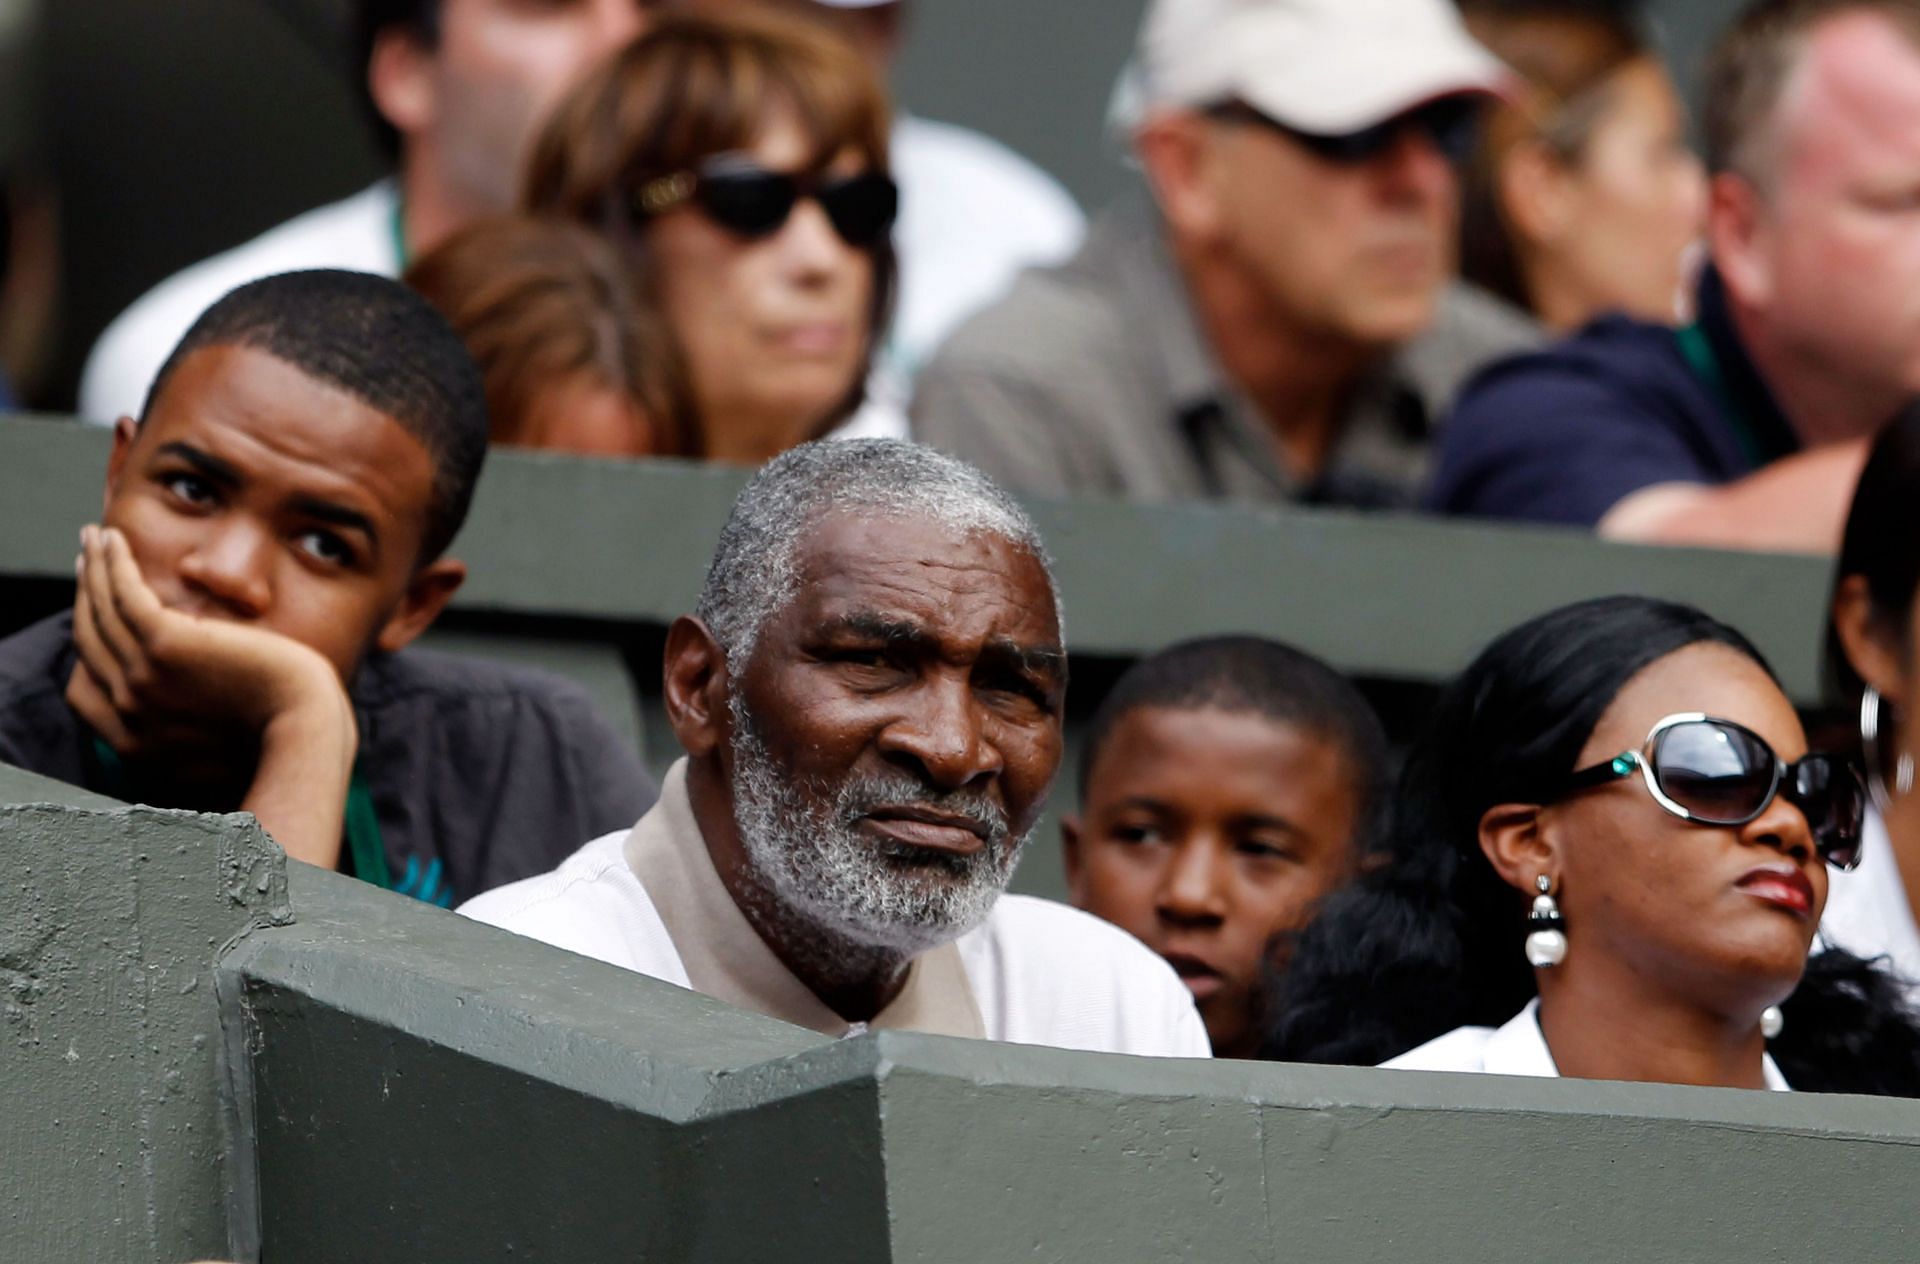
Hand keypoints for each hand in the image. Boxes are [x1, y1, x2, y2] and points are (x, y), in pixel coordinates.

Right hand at [67, 525, 357, 868]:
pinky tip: (112, 538)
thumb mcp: (216, 747)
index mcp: (136, 745)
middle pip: (90, 642)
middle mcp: (128, 713)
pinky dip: (112, 563)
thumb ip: (185, 729)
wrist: (305, 731)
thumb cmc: (279, 737)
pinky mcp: (165, 643)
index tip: (94, 613)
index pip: (85, 691)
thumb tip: (188, 706)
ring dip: (93, 567)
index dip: (88, 648)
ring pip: (101, 611)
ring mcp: (140, 679)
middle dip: (85, 597)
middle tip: (87, 560)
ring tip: (94, 536)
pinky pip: (123, 594)